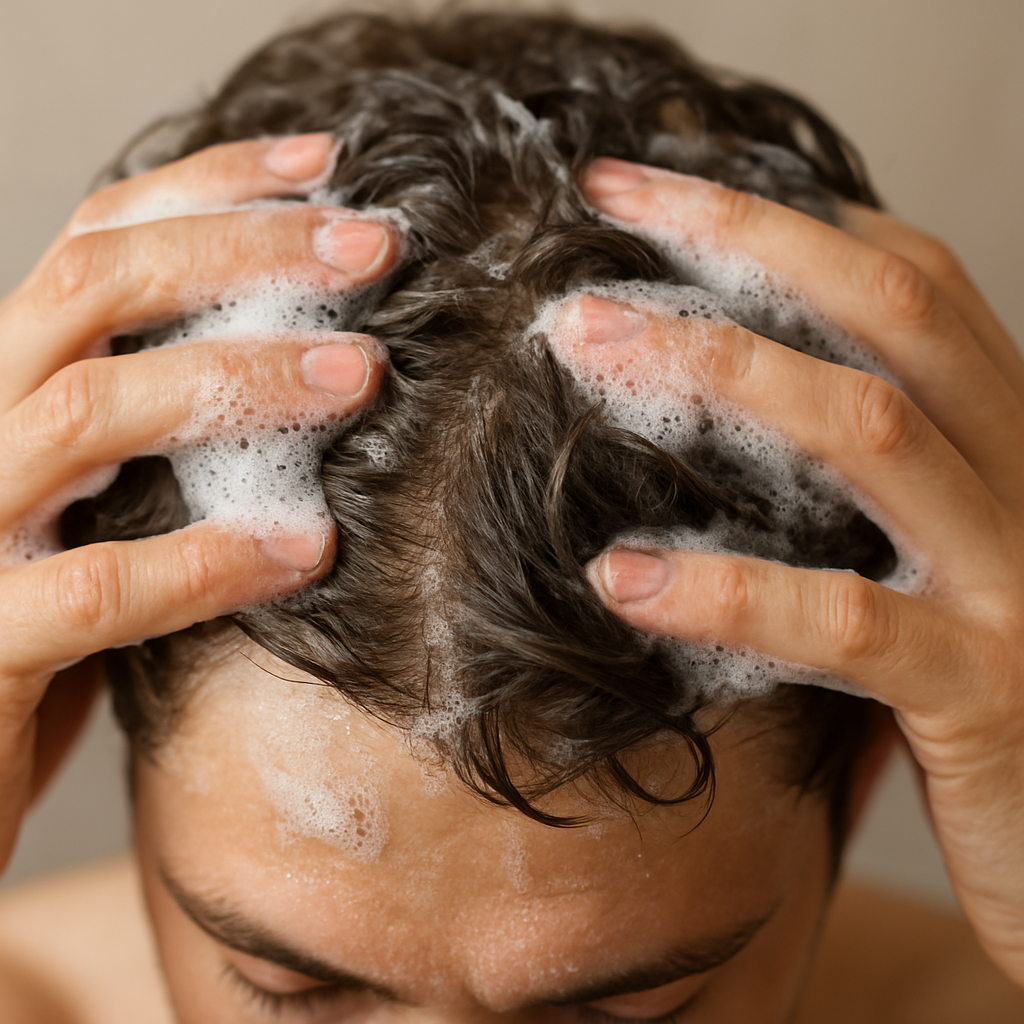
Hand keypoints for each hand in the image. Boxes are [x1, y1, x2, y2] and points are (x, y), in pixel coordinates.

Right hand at [0, 134, 394, 871]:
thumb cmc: (44, 637)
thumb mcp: (99, 509)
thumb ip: (159, 441)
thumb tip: (299, 367)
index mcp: (6, 387)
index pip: (95, 243)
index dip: (209, 189)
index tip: (328, 169)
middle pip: (91, 289)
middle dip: (240, 253)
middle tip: (372, 249)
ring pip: (84, 412)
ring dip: (235, 381)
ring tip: (362, 377)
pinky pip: (95, 586)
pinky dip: (208, 561)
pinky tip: (308, 550)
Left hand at [579, 158, 1023, 984]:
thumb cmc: (979, 694)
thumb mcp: (920, 561)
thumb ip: (855, 486)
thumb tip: (724, 404)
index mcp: (999, 445)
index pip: (909, 282)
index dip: (786, 219)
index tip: (657, 192)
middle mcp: (1020, 486)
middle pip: (892, 310)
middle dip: (747, 243)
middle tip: (605, 210)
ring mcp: (1009, 586)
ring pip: (874, 433)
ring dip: (723, 370)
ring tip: (585, 341)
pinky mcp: (983, 696)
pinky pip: (847, 625)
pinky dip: (731, 591)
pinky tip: (624, 579)